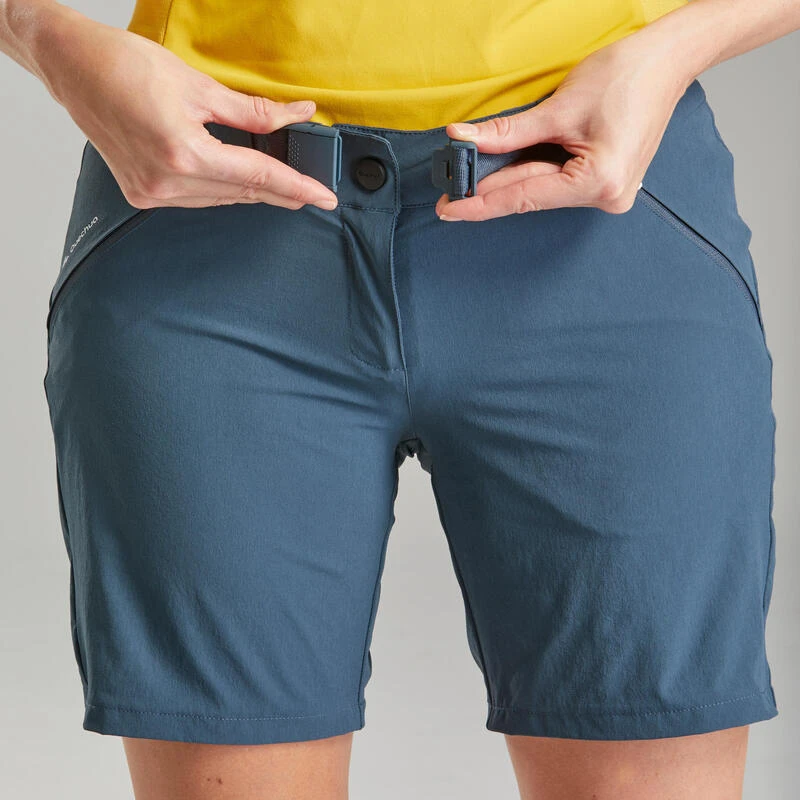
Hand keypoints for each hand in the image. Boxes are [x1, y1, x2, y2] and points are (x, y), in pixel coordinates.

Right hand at [39, 9, 337, 210]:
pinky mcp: (142, 193)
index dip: (296, 187)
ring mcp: (152, 193)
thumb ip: (254, 112)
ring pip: (220, 198)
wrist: (71, 66)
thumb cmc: (125, 65)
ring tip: (280, 185)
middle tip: (311, 193)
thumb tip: (297, 117)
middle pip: (241, 192)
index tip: (324, 198)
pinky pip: (196, 198)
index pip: (257, 176)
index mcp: (183, 153)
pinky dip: (221, 189)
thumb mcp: (199, 85)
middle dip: (279, 191)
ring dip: (251, 191)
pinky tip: (236, 181)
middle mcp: (167, 182)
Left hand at [436, 33, 692, 221]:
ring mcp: (609, 192)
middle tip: (450, 188)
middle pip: (532, 195)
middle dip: (490, 189)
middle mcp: (606, 196)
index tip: (449, 209)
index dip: (480, 203)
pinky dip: (533, 170)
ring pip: (543, 189)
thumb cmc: (627, 76)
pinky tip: (508, 165)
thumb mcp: (558, 107)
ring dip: (511, 177)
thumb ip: (508, 133)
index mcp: (599, 181)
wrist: (667, 61)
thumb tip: (464, 141)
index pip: (523, 197)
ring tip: (475, 169)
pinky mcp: (606, 181)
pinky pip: (558, 181)